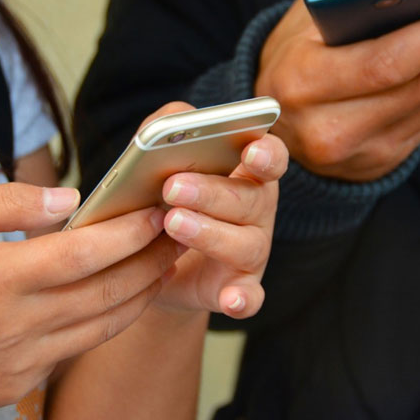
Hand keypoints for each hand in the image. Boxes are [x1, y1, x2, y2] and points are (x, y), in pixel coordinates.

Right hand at [0, 183, 180, 419]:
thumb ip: (7, 203)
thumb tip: (69, 199)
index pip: (86, 254)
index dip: (129, 234)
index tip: (156, 213)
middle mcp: (16, 326)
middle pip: (107, 293)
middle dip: (151, 263)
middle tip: (177, 236)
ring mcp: (19, 362)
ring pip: (101, 327)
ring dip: (139, 297)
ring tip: (162, 267)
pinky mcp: (16, 385)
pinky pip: (73, 349)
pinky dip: (102, 323)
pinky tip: (115, 300)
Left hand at [131, 102, 288, 319]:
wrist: (149, 262)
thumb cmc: (161, 199)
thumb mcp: (158, 160)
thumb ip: (166, 129)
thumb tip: (176, 119)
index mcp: (246, 174)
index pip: (270, 157)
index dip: (265, 153)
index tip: (249, 150)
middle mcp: (257, 212)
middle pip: (251, 199)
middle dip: (213, 192)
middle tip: (172, 187)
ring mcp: (252, 252)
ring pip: (246, 244)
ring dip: (211, 234)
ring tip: (172, 223)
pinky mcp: (239, 288)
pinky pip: (250, 297)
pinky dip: (243, 299)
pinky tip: (230, 300)